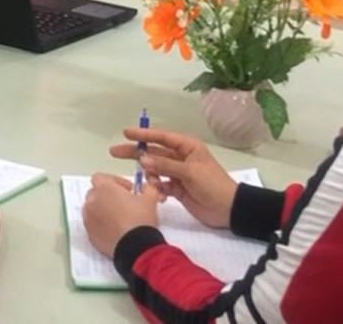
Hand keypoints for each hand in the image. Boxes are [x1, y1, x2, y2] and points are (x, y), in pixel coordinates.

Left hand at [83, 173, 160, 254]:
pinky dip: (100, 224)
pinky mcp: (89, 234)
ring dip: (102, 209)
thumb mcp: (150, 199)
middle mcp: (92, 201)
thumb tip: (147, 187)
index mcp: (104, 188)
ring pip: (92, 209)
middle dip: (107, 195)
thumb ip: (147, 188)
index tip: (127, 190)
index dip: (114, 181)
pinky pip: (92, 224)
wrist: (135, 246)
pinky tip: (114, 230)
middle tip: (123, 203)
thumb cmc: (140, 218)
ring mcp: (88, 218)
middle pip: (95, 193)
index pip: (100, 177)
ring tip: (118, 217)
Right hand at [108, 126, 238, 228]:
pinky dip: (156, 188)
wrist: (228, 209)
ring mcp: (177, 173)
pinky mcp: (176, 188)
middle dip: (135, 152)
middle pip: (153, 152)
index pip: (161, 137)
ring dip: (149, 175)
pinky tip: (158, 193)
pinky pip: (159, 184)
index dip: (143, 134)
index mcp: (187, 147)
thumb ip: (165, 166)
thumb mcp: (190, 172)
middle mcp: (180, 157)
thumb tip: (142, 159)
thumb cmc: (213, 185)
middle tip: (115, 152)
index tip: (126, 133)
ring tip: (153, 183)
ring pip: (154, 169)